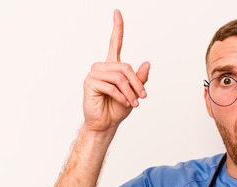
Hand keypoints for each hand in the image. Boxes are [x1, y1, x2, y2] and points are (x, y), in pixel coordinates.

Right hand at [82, 10, 149, 133]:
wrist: (105, 124)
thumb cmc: (117, 109)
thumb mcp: (134, 93)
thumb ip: (140, 79)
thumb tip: (147, 63)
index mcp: (112, 67)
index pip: (115, 43)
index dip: (117, 28)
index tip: (117, 12)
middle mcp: (102, 67)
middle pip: (125, 67)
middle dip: (137, 83)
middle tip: (142, 97)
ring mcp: (94, 74)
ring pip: (119, 77)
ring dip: (130, 92)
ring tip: (133, 103)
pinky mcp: (90, 83)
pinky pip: (111, 86)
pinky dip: (121, 96)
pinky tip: (124, 103)